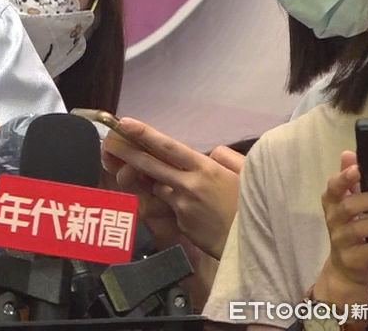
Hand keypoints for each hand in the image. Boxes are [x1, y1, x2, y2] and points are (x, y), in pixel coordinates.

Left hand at [101, 117, 241, 257]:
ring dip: (162, 185)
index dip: (145, 134)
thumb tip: (211, 152)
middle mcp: (188, 185)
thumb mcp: (246, 174)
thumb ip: (225, 158)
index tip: (126, 123)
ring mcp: (182, 206)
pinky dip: (179, 206)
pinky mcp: (181, 224)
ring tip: (191, 190)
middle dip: (127, 153)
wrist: (258, 244)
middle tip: (109, 143)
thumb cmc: (255, 206)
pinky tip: (202, 214)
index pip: (167, 147)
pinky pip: (173, 209)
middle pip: (149, 165)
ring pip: (160, 188)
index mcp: (204, 169)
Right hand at [314, 151, 367, 304]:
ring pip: (360, 228)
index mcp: (331, 204)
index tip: (359, 169)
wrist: (347, 269)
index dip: (344, 178)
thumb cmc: (353, 230)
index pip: (333, 187)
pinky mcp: (352, 259)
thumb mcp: (348, 205)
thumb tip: (349, 153)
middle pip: (348, 206)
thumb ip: (350, 181)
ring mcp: (340, 241)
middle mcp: (333, 221)